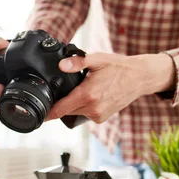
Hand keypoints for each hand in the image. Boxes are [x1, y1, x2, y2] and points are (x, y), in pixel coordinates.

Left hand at [47, 53, 175, 122]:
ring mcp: (98, 115)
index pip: (60, 109)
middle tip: (63, 90)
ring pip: (75, 112)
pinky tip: (91, 95)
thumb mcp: (97, 59)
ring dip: (74, 103)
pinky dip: (84, 106)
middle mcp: (93, 108)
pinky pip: (85, 113)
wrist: (140, 78)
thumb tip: (61, 65)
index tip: (37, 114)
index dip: (47, 112)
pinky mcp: (102, 118)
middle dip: (61, 102)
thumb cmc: (118, 67)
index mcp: (88, 95)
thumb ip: (77, 62)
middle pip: (66, 110)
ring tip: (82, 89)